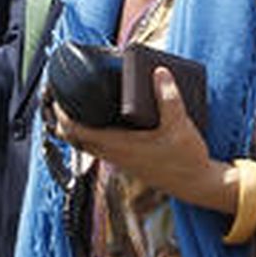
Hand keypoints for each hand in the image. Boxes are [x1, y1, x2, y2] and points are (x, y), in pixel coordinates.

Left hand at [48, 66, 234, 213]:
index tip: (59, 97)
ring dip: (79, 126)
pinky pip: (101, 147)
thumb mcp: (180, 124)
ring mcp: (120, 160)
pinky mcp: (128, 161)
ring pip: (88, 144)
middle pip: (75, 138)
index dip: (63, 115)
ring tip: (81, 103)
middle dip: (65, 119)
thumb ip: (168, 97)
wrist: (196, 184)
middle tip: (66, 96)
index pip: (77, 132)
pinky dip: (94, 133)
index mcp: (120, 145)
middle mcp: (115, 155)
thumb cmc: (187, 158)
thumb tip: (159, 72)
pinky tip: (106, 120)